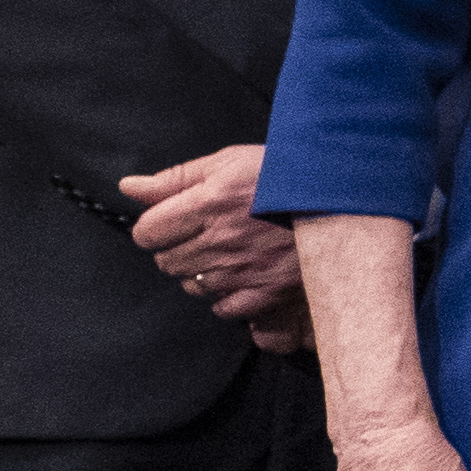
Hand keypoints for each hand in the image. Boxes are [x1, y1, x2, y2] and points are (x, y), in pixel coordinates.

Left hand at [118, 145, 300, 326]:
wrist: (341, 199)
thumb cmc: (285, 175)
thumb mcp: (228, 162)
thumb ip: (175, 178)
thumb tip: (129, 188)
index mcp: (206, 205)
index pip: (146, 233)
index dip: (155, 227)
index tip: (172, 221)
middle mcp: (219, 242)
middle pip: (167, 262)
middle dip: (178, 248)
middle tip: (206, 234)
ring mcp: (242, 271)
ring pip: (192, 286)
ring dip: (201, 272)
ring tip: (227, 253)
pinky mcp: (266, 292)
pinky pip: (224, 308)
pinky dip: (227, 296)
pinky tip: (241, 276)